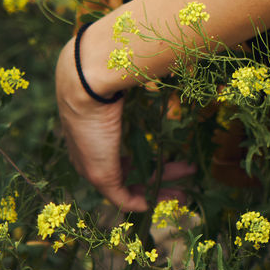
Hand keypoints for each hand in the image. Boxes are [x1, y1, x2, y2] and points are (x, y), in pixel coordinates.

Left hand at [55, 38, 193, 210]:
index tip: (169, 161)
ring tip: (184, 188)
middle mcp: (92, 156)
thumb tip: (156, 67)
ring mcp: (95, 168)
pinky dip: (141, 202)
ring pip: (131, 187)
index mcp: (95, 138)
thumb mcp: (123, 85)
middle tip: (186, 173)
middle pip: (130, 174)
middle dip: (160, 177)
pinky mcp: (101, 175)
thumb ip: (134, 86)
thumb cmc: (104, 79)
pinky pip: (123, 198)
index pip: (122, 159)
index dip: (146, 163)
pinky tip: (157, 201)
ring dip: (159, 189)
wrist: (84, 85)